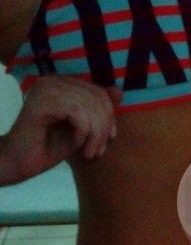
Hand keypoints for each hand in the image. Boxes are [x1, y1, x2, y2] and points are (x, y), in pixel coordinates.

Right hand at [4, 77, 121, 182]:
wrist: (18, 164)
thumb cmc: (49, 147)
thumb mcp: (83, 129)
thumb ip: (98, 110)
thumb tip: (119, 90)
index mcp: (62, 83)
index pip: (99, 92)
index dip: (110, 116)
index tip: (110, 138)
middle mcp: (52, 80)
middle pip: (97, 99)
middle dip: (104, 128)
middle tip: (98, 151)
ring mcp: (46, 88)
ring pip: (90, 108)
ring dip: (95, 135)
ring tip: (89, 153)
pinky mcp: (42, 101)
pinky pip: (78, 115)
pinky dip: (83, 134)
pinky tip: (75, 145)